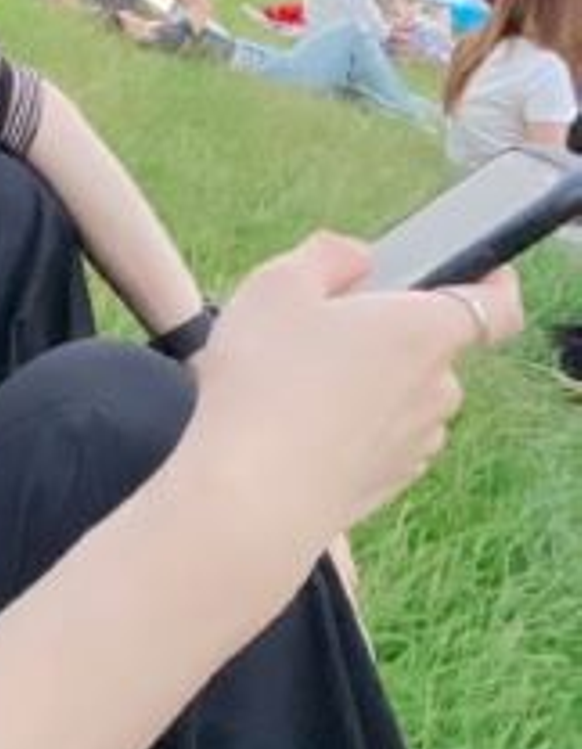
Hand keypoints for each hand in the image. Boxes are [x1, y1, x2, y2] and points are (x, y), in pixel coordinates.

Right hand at [182, 233, 522, 560]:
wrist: (250, 492)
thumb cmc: (266, 379)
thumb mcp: (279, 284)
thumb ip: (328, 255)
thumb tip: (357, 258)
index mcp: (424, 330)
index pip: (499, 304)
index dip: (492, 283)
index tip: (470, 272)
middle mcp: (437, 388)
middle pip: (432, 347)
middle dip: (389, 333)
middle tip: (323, 329)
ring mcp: (416, 443)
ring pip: (405, 396)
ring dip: (370, 383)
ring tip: (300, 382)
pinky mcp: (388, 483)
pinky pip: (383, 439)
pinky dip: (354, 427)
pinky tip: (301, 425)